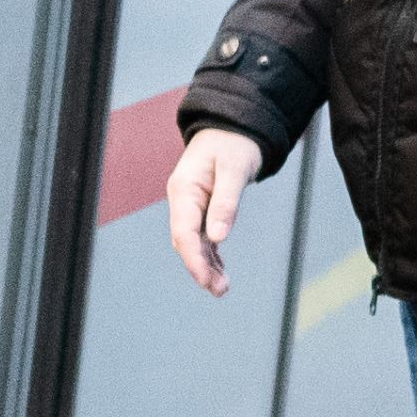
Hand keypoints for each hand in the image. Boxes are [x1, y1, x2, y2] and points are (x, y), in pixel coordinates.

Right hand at [166, 126, 264, 295]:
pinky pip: (203, 237)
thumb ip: (226, 204)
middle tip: (220, 289)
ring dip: (206, 265)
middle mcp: (183, 200)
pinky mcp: (203, 208)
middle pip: (185, 241)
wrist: (233, 126)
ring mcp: (191, 205)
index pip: (183, 232)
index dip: (193, 259)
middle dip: (200, 267)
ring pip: (194, 242)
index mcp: (184, 189)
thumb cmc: (233, 144)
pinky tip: (220, 272)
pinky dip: (211, 255)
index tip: (205, 279)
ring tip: (222, 288)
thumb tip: (218, 239)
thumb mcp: (234, 170)